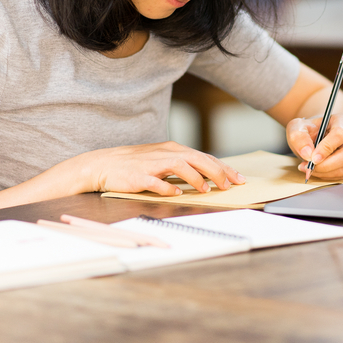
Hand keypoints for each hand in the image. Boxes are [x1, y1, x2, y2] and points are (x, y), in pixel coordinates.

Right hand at [87, 141, 245, 195]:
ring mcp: (151, 164)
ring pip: (179, 166)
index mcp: (173, 149)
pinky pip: (155, 181)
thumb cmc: (135, 164)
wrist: (104, 164)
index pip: (204, 157)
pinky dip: (167, 187)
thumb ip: (183, 165)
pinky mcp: (138, 176)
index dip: (223, 168)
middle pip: (196, 158)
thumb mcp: (162, 159)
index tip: (238, 178)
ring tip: (206, 189)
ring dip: (195, 178)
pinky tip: (176, 193)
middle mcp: (165, 153)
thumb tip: (206, 176)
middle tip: (229, 185)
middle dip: (216, 172)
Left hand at [286, 112, 342, 179]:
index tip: (312, 158)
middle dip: (325, 165)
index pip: (340, 134)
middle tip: (308, 167)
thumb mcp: (298, 127)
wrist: (319, 134)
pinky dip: (328, 176)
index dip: (326, 148)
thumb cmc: (311, 130)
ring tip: (310, 168)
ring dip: (325, 172)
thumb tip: (308, 153)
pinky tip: (319, 170)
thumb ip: (299, 137)